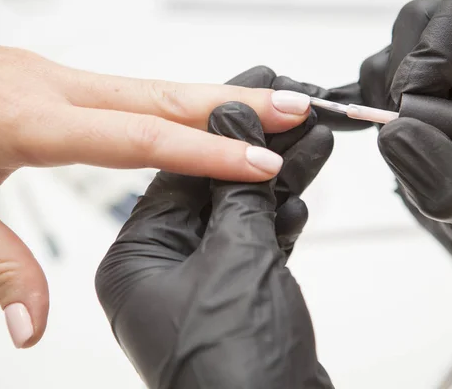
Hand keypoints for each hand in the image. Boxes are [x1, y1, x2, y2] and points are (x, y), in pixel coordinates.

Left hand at [0, 41, 309, 348]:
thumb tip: (30, 325)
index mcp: (32, 122)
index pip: (140, 137)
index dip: (205, 150)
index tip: (258, 160)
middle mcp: (57, 90)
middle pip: (165, 95)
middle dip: (236, 104)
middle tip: (297, 109)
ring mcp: (62, 77)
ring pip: (157, 85)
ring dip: (218, 96)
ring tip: (273, 107)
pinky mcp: (61, 79)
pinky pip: (137, 88)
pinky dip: (184, 99)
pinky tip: (209, 110)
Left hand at [95, 67, 334, 387]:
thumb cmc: (233, 370)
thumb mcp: (236, 260)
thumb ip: (236, 190)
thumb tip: (233, 127)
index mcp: (136, 259)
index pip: (176, 169)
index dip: (223, 125)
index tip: (260, 90)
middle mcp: (160, 268)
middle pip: (211, 184)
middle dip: (258, 145)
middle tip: (293, 105)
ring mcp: (198, 282)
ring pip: (239, 210)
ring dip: (280, 179)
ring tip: (315, 141)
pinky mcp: (231, 295)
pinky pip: (253, 242)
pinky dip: (279, 220)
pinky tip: (301, 199)